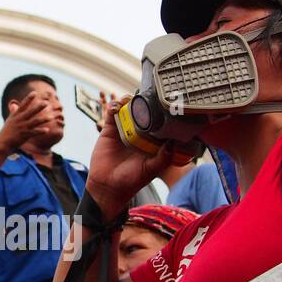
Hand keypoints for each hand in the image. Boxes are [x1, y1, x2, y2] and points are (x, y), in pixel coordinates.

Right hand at [0, 92, 52, 152]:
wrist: (2, 143)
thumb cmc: (6, 132)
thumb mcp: (9, 120)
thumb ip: (13, 112)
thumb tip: (14, 104)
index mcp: (15, 115)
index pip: (23, 105)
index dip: (29, 98)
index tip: (35, 93)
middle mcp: (19, 120)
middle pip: (31, 111)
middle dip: (39, 107)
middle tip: (46, 103)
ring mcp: (22, 127)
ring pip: (35, 121)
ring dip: (44, 119)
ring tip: (52, 117)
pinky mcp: (24, 135)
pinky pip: (34, 132)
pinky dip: (41, 131)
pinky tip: (47, 130)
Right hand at [85, 95, 175, 218]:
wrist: (107, 187)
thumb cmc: (131, 181)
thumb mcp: (151, 170)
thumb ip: (164, 158)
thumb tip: (174, 143)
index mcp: (151, 140)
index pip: (159, 121)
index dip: (161, 111)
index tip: (164, 102)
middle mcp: (138, 133)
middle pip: (143, 111)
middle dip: (145, 101)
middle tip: (147, 94)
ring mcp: (124, 129)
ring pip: (127, 109)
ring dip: (129, 101)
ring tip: (130, 99)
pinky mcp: (109, 130)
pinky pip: (111, 114)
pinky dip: (113, 107)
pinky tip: (115, 107)